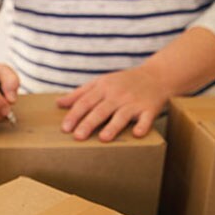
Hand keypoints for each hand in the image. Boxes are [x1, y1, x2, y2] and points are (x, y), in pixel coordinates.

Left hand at [57, 66, 171, 141]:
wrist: (156, 76)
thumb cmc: (123, 82)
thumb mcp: (100, 82)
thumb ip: (79, 94)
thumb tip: (58, 103)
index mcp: (103, 88)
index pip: (85, 102)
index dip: (74, 115)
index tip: (65, 128)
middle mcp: (117, 95)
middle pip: (100, 110)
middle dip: (88, 123)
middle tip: (78, 136)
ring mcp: (134, 102)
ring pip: (121, 115)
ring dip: (113, 126)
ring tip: (103, 138)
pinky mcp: (150, 108)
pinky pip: (147, 118)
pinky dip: (143, 125)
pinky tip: (138, 133)